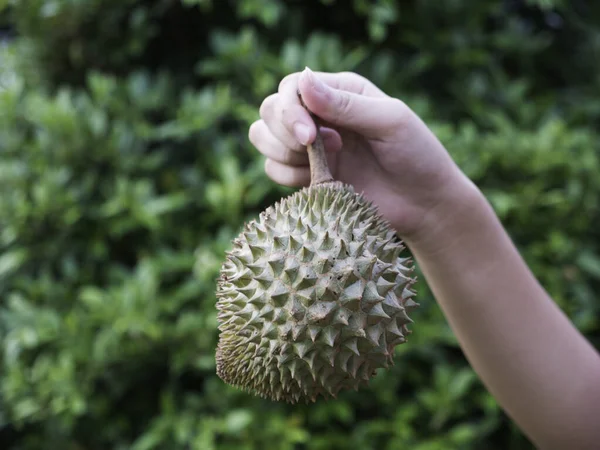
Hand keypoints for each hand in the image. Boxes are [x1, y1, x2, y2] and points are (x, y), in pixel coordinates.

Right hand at [249, 67, 473, 241]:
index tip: (310, 137)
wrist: (423, 204)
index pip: (292, 87)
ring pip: (261, 137)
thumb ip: (346, 104)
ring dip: (281, 152)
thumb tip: (302, 80)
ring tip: (319, 165)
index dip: (290, 110)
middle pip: (269, 109)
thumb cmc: (417, 156)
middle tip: (315, 149)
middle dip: (283, 132)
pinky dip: (286, 176)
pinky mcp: (306, 175)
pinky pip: (272, 168)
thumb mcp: (390, 122)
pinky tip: (319, 181)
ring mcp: (310, 146)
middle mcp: (320, 115)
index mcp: (340, 92)